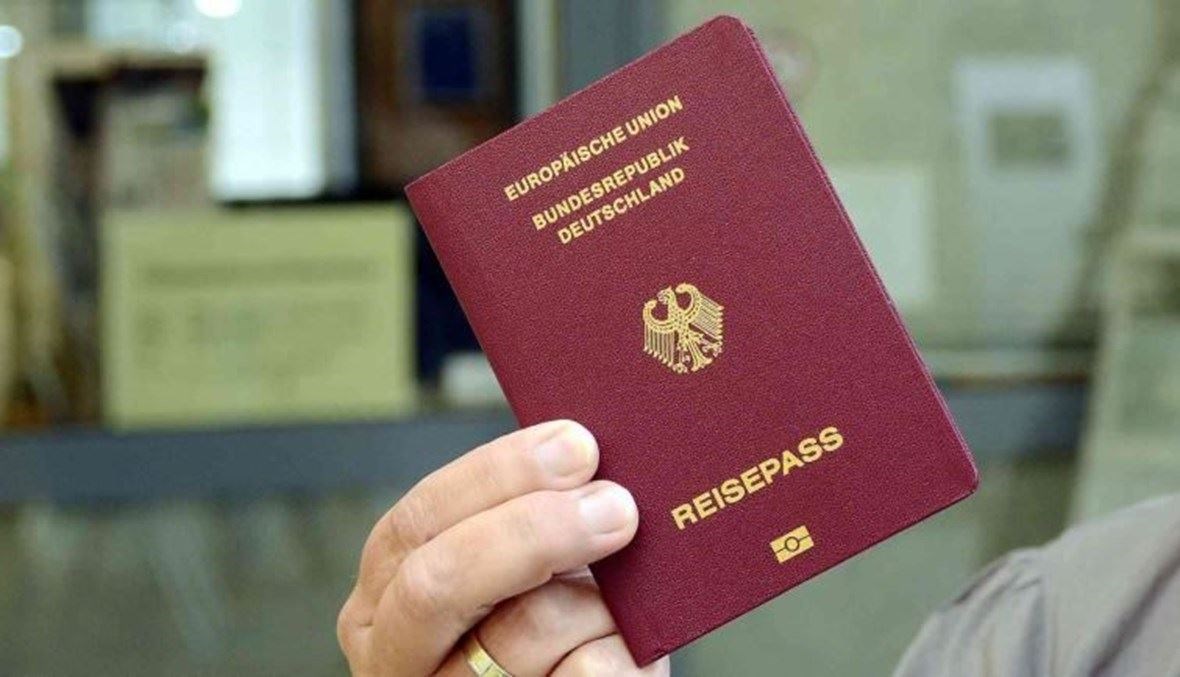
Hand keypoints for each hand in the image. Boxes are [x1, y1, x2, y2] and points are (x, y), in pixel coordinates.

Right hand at [337, 420, 670, 675]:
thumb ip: (524, 515)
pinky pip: (584, 671)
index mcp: (382, 601)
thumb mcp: (518, 570)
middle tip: (616, 504)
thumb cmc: (552, 634)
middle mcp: (395, 657)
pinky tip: (621, 650)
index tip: (575, 445)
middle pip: (440, 579)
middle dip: (535, 529)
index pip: (416, 522)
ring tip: (617, 604)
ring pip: (526, 625)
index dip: (496, 474)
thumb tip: (577, 446)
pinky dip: (622, 651)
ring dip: (596, 601)